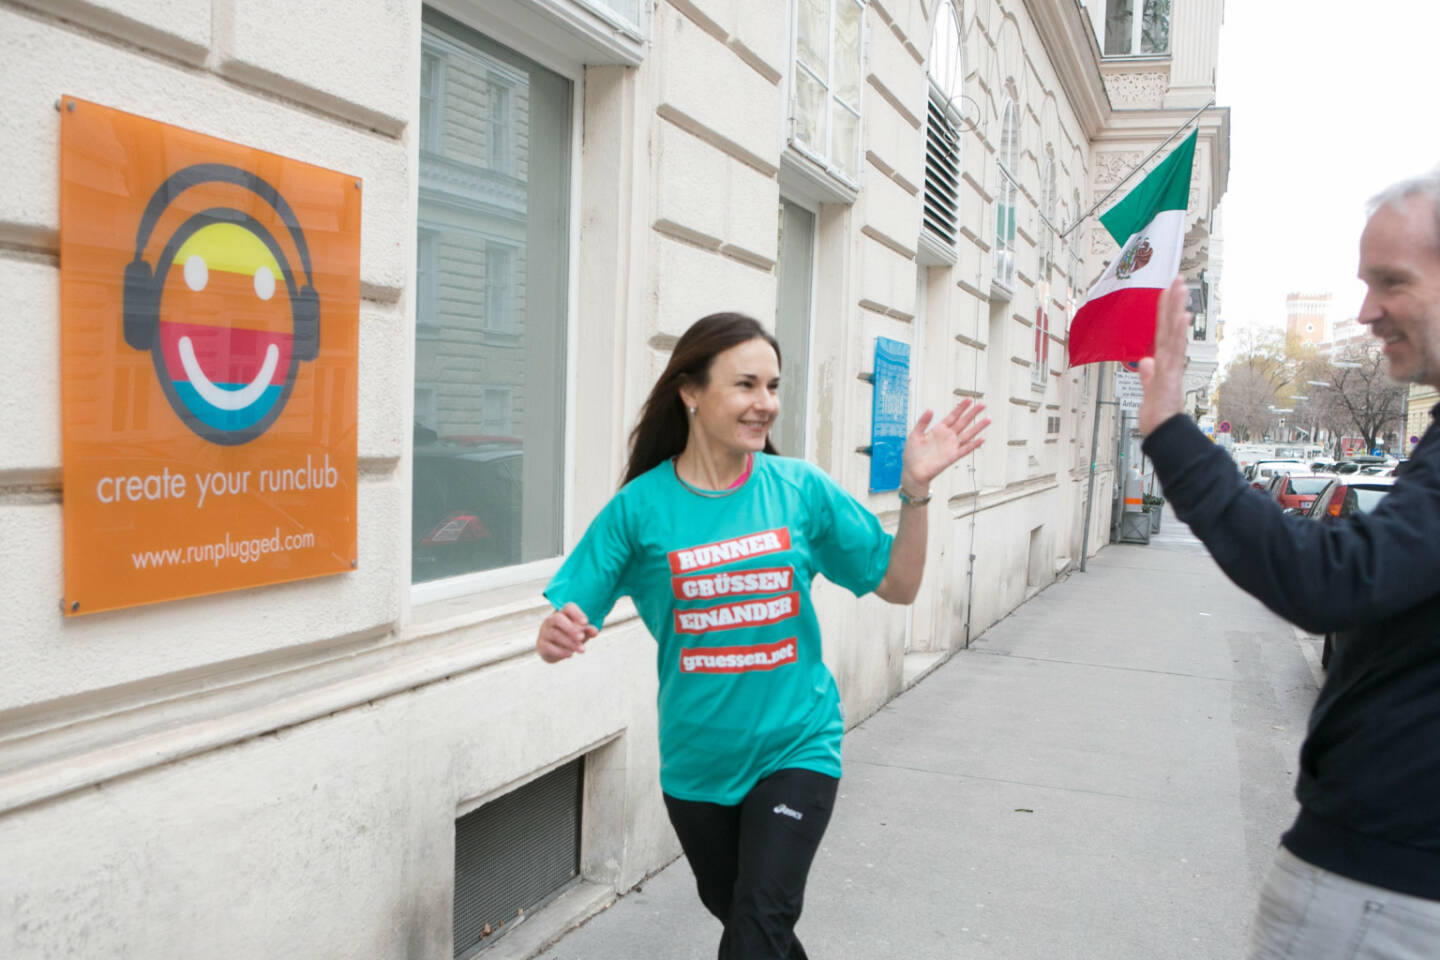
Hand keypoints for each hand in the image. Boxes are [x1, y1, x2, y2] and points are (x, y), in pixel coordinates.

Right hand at [536, 602, 598, 662]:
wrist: (553, 650)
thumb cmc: (570, 636)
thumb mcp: (581, 633)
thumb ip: (588, 631)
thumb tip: (595, 631)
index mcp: (563, 613)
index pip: (568, 608)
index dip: (577, 613)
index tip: (585, 623)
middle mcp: (551, 620)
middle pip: (558, 619)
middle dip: (570, 628)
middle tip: (582, 637)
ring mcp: (544, 632)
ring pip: (555, 634)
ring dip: (570, 643)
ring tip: (582, 650)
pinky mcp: (541, 645)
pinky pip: (549, 647)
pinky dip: (561, 651)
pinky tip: (570, 654)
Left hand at [900, 399, 990, 493]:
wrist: (913, 472)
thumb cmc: (912, 455)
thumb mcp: (914, 435)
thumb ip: (923, 422)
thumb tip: (930, 410)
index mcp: (938, 430)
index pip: (952, 416)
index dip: (961, 408)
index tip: (968, 399)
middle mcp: (947, 437)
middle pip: (963, 422)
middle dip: (973, 413)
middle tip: (982, 405)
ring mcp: (951, 446)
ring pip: (968, 434)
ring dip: (978, 427)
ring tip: (988, 419)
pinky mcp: (952, 456)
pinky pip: (965, 450)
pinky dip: (974, 445)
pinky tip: (982, 439)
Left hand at [1138, 278, 1190, 434]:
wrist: (1161, 432)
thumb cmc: (1157, 413)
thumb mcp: (1148, 388)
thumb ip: (1147, 374)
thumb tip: (1145, 361)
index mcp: (1163, 362)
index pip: (1164, 331)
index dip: (1165, 312)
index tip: (1167, 292)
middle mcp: (1170, 361)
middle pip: (1171, 326)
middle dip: (1174, 302)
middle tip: (1179, 278)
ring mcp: (1172, 366)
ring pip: (1175, 333)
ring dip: (1177, 309)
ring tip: (1181, 288)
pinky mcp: (1170, 375)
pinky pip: (1175, 350)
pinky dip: (1179, 333)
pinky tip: (1182, 317)